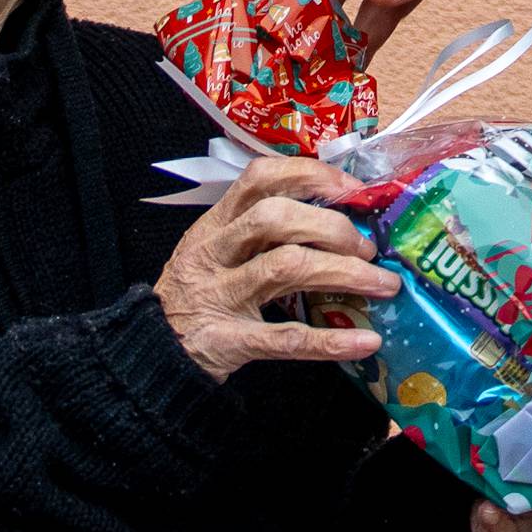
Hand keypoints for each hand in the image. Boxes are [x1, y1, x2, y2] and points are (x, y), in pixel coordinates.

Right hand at [155, 156, 399, 379]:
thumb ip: (262, 234)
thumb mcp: (217, 252)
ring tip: (382, 285)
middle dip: (331, 226)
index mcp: (214, 224)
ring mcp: (218, 296)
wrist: (149, 356)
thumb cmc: (197, 295)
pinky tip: (365, 341)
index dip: (309, 175)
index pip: (259, 178)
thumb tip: (340, 222)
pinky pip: (285, 340)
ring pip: (284, 268)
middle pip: (274, 218)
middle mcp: (214, 252)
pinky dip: (331, 341)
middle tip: (367, 247)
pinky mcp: (226, 343)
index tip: (352, 189)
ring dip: (342, 273)